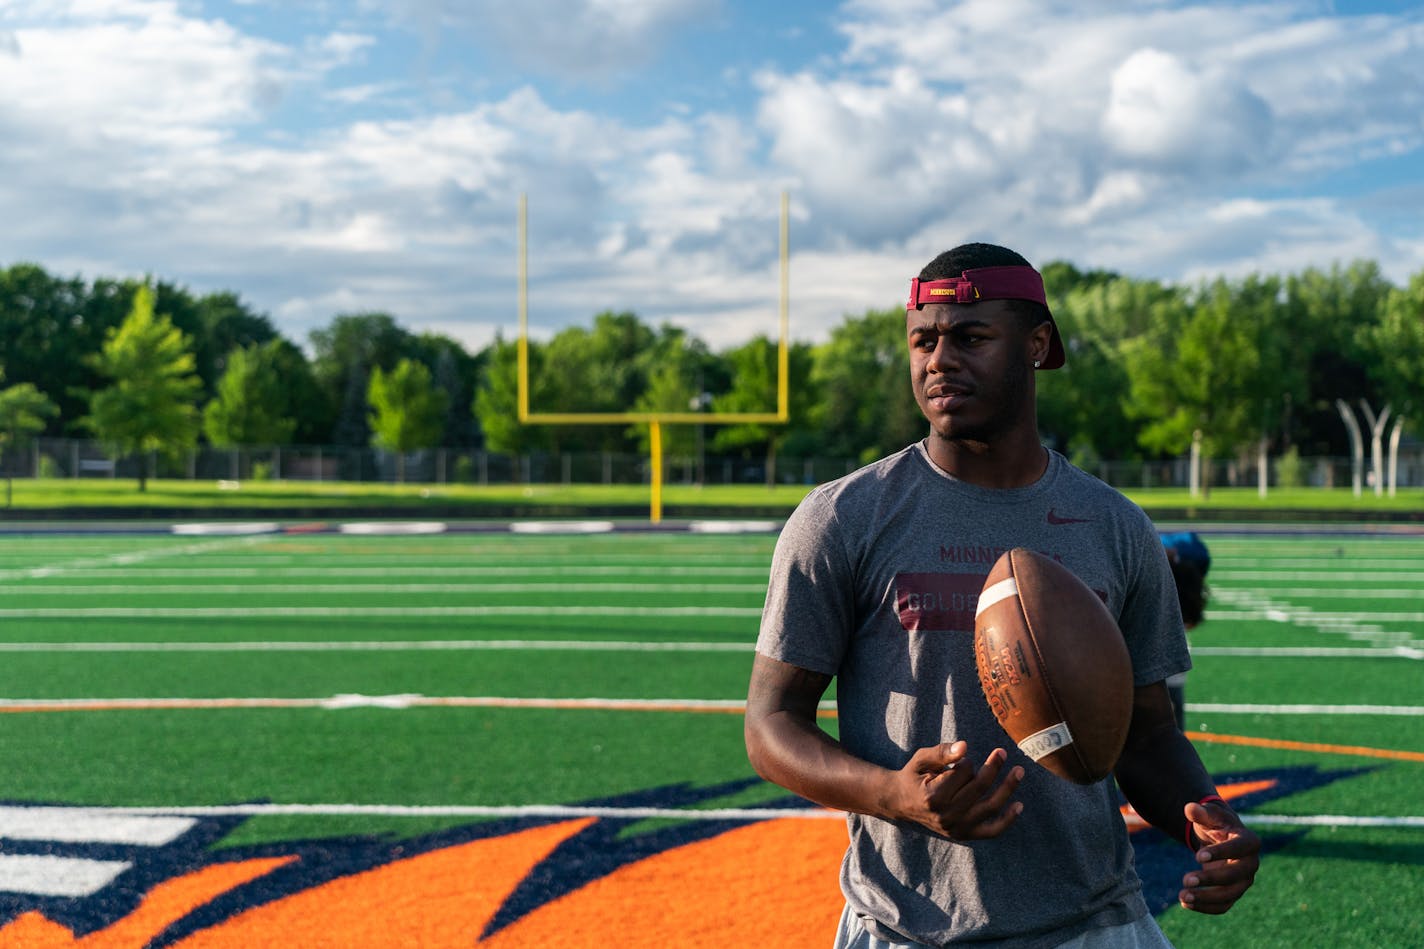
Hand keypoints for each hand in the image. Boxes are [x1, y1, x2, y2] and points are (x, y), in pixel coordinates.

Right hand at [893, 740, 1023, 839]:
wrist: (901, 803)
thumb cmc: (914, 776)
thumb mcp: (921, 759)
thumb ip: (941, 752)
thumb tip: (965, 746)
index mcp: (932, 797)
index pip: (962, 774)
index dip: (966, 762)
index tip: (961, 759)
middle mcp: (945, 816)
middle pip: (978, 788)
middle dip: (992, 767)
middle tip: (1002, 752)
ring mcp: (956, 828)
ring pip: (989, 806)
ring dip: (1007, 788)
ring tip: (1018, 771)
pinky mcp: (963, 835)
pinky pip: (991, 831)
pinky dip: (1007, 820)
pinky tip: (1019, 805)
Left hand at [1179, 799, 1260, 913]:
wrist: (1221, 837)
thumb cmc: (1216, 823)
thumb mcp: (1209, 815)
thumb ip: (1201, 812)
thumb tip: (1190, 808)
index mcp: (1249, 841)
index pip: (1239, 849)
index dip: (1221, 853)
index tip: (1197, 856)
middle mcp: (1251, 864)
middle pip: (1236, 876)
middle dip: (1211, 879)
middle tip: (1186, 879)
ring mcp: (1244, 881)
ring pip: (1230, 895)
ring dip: (1206, 898)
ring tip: (1182, 896)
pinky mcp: (1234, 893)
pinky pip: (1224, 905)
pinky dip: (1206, 907)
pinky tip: (1186, 903)